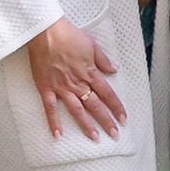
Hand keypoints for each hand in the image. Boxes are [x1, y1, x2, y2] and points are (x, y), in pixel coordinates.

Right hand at [27, 16, 124, 141]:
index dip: (116, 107)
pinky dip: (53, 122)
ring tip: (94, 138)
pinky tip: (58, 135)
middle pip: (95, 105)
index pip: (107, 94)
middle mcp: (78, 83)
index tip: (123, 119)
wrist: (45, 32)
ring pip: (77, 110)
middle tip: (114, 135)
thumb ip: (103, 60)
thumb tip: (114, 70)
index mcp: (90, 73)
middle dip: (106, 121)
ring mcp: (61, 87)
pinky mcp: (46, 88)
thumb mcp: (92, 45)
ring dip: (86, 125)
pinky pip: (49, 108)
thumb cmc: (68, 35)